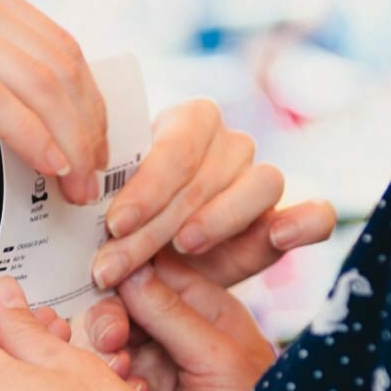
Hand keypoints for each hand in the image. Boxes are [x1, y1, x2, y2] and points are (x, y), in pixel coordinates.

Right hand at [0, 0, 108, 204]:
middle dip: (90, 128)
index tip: (93, 151)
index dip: (86, 102)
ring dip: (70, 141)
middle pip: (62, 63)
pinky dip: (32, 136)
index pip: (58, 43)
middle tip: (96, 181)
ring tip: (78, 188)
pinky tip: (48, 168)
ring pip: (39, 81)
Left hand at [88, 98, 334, 293]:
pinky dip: (305, 222)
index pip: (176, 145)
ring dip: (221, 217)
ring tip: (185, 246)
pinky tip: (282, 236)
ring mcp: (262, 179)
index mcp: (187, 123)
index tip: (114, 224)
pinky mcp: (287, 220)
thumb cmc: (130, 231)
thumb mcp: (109, 216)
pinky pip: (315, 213)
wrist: (163, 267)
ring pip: (260, 184)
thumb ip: (100, 216)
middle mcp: (230, 144)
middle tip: (115, 266)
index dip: (146, 186)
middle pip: (206, 176)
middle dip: (156, 225)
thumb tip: (75, 222)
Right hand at [109, 254, 279, 390]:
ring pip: (112, 343)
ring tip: (121, 371)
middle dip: (112, 319)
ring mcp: (159, 368)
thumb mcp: (217, 356)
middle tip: (112, 339)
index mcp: (208, 309)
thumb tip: (130, 268)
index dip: (128, 269)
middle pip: (125, 306)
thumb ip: (170, 312)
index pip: (158, 271)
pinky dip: (116, 385)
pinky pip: (111, 380)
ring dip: (110, 354)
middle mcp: (180, 334)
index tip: (103, 276)